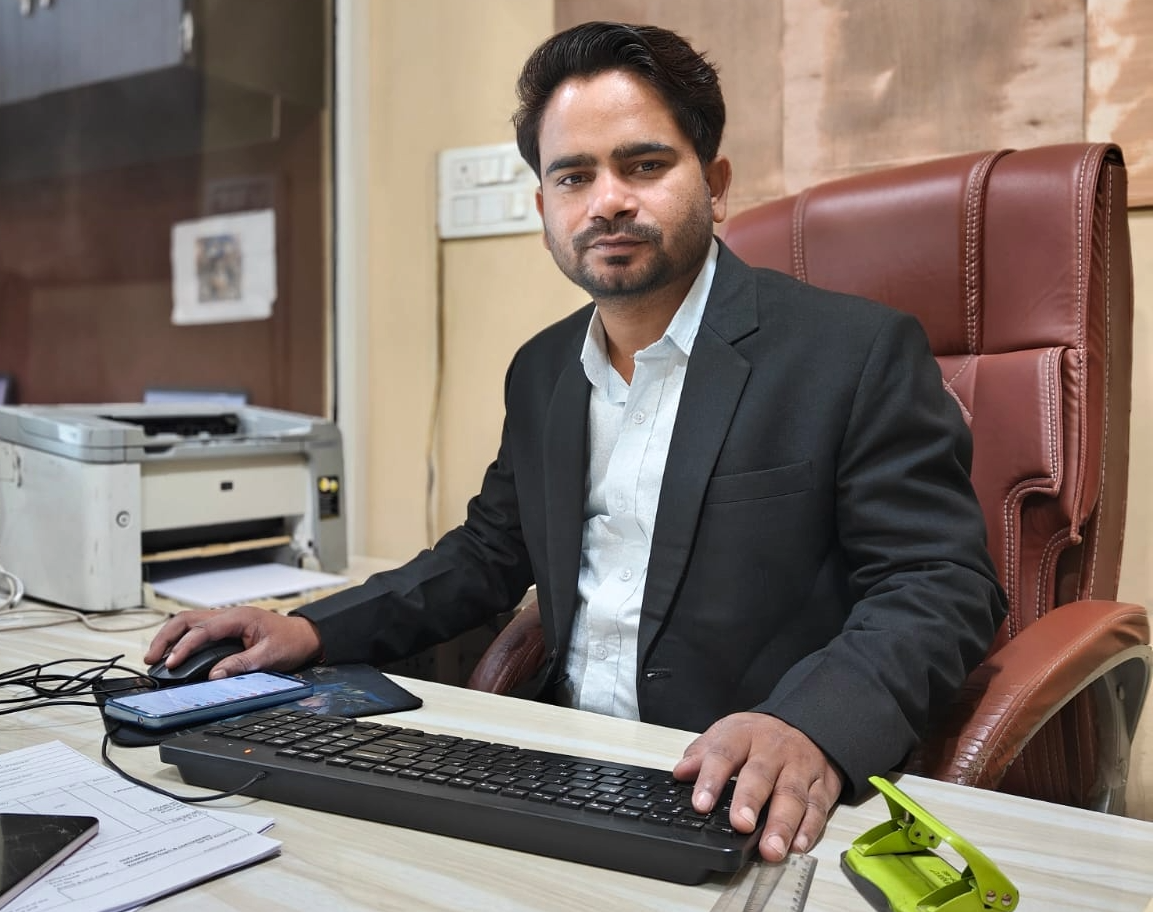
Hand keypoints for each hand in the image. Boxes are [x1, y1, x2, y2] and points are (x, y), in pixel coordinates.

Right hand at [143, 606, 323, 679]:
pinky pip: (197, 628)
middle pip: (187, 619)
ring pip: (189, 621)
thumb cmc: (291, 641)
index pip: (203, 630)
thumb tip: (215, 675)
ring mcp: (226, 619)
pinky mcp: (226, 627)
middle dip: (166, 637)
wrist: (306, 635)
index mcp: (239, 617)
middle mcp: (229, 614)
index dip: (184, 647)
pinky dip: (181, 638)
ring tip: (155, 656)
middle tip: (151, 658)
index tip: (172, 663)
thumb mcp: (270, 655)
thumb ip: (242, 664)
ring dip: (170, 636)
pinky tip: (173, 651)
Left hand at [672, 712, 842, 861]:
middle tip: (740, 825)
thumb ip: (703, 753)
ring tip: (771, 849)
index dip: (712, 779)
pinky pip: (818, 807)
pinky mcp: (823, 785)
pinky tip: (798, 845)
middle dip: (750, 801)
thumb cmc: (761, 736)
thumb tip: (680, 772)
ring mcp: (800, 768)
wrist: (807, 724)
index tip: (701, 803)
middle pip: (761, 775)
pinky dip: (810, 828)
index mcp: (745, 735)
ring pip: (792, 795)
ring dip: (782, 824)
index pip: (725, 754)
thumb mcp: (728, 733)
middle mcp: (774, 750)